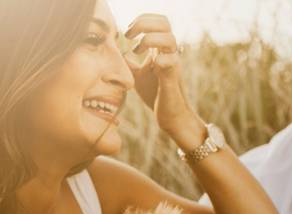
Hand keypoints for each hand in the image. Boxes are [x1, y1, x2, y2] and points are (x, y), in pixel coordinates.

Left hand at [123, 14, 203, 147]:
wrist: (169, 114)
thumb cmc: (155, 93)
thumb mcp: (137, 74)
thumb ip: (130, 62)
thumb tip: (119, 52)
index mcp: (161, 48)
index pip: (158, 21)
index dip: (143, 19)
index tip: (127, 32)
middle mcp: (169, 53)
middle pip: (164, 23)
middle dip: (144, 23)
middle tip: (129, 35)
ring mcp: (172, 64)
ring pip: (169, 39)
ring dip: (149, 39)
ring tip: (137, 50)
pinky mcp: (171, 79)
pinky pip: (170, 62)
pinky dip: (159, 60)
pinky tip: (150, 67)